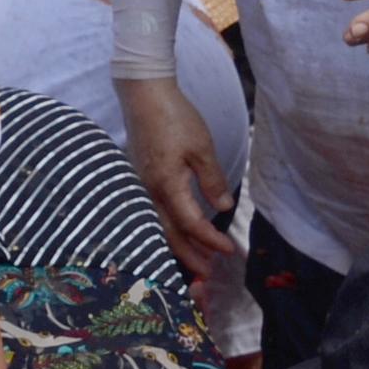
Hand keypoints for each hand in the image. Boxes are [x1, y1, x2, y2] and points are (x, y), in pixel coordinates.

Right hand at [116, 76, 237, 279]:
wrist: (144, 95)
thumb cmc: (175, 117)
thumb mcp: (202, 147)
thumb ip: (212, 179)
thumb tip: (223, 208)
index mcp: (167, 185)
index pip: (191, 223)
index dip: (210, 240)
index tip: (229, 250)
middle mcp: (149, 192)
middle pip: (169, 234)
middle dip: (189, 256)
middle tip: (208, 274)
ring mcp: (141, 186)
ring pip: (158, 226)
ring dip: (178, 245)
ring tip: (196, 260)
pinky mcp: (139, 179)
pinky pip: (152, 213)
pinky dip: (167, 229)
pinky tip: (177, 231)